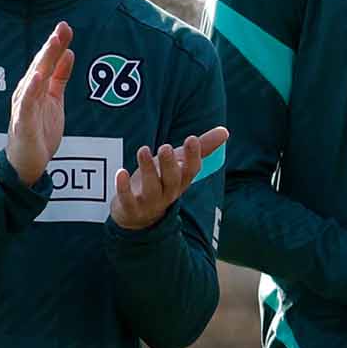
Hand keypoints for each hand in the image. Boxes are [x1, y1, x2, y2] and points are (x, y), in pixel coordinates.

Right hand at [7, 21, 73, 183]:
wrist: (26, 162)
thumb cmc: (39, 130)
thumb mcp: (54, 99)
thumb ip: (59, 77)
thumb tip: (68, 53)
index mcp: (36, 86)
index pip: (47, 61)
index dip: (56, 44)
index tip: (66, 26)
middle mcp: (27, 92)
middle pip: (40, 65)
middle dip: (51, 47)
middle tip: (61, 29)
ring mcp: (23, 106)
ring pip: (33, 79)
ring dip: (42, 61)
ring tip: (52, 44)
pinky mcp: (22, 123)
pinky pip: (26, 104)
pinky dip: (31, 90)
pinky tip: (37, 77)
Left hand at [109, 127, 226, 230]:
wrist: (138, 216)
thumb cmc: (160, 182)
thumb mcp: (179, 164)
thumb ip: (201, 148)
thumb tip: (225, 131)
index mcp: (181, 181)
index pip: (191, 170)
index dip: (192, 156)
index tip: (191, 139)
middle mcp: (168, 193)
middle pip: (172, 180)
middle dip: (170, 164)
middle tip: (166, 147)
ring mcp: (149, 202)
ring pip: (151, 188)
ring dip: (147, 170)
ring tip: (143, 150)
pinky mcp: (130, 208)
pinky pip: (128, 200)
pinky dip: (124, 188)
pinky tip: (121, 172)